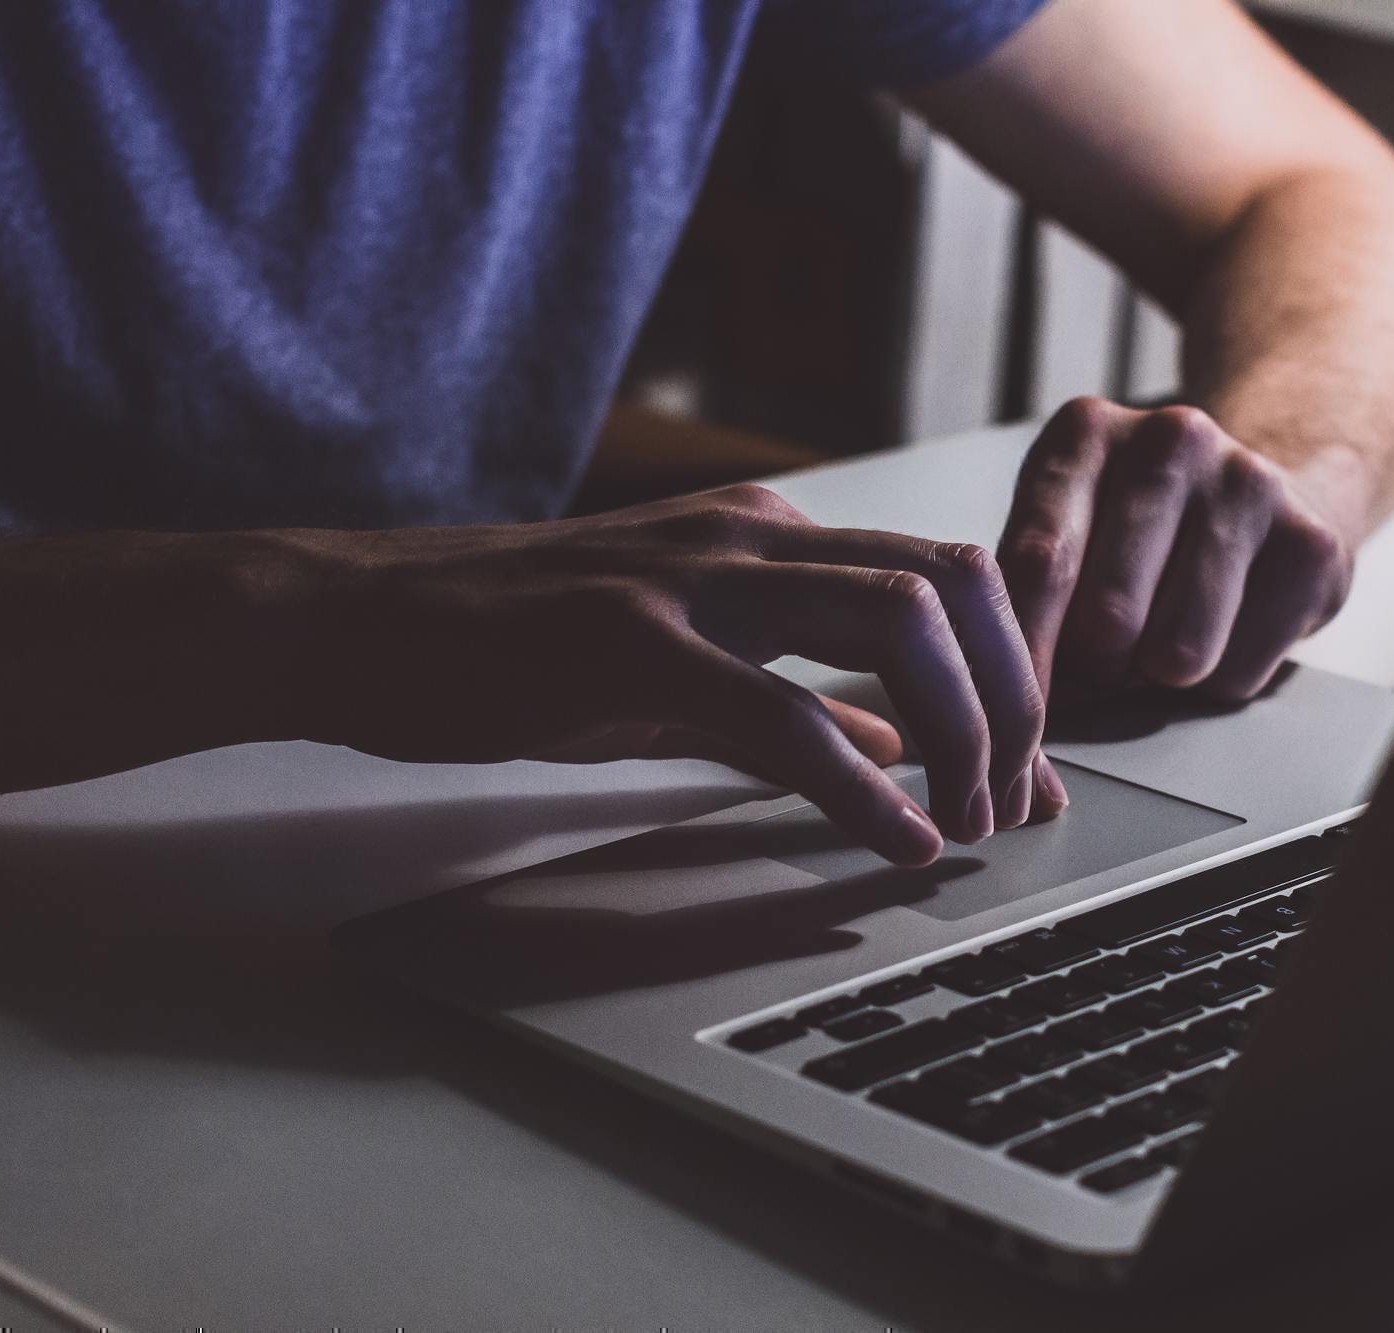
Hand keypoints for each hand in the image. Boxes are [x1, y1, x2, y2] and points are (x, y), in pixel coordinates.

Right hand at [299, 485, 1062, 865]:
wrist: (361, 623)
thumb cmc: (518, 646)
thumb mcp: (685, 665)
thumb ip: (800, 693)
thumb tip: (900, 742)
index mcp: (771, 534)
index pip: (946, 576)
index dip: (1014, 672)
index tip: (1032, 766)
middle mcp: (752, 536)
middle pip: (952, 584)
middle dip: (1012, 698)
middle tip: (1013, 799)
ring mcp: (693, 580)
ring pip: (896, 623)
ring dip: (960, 730)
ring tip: (966, 819)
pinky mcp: (630, 644)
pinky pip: (782, 713)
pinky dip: (862, 786)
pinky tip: (895, 839)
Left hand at [997, 398, 1355, 702]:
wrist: (1264, 494)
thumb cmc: (1136, 531)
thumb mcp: (1065, 528)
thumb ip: (1026, 594)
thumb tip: (1007, 691)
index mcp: (1085, 432)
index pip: (1039, 563)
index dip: (1023, 654)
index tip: (1012, 709)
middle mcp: (1170, 440)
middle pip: (1108, 620)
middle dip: (1095, 671)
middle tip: (1104, 660)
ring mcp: (1249, 484)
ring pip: (1178, 655)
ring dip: (1158, 679)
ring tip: (1159, 643)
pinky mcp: (1311, 544)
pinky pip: (1239, 672)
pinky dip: (1219, 681)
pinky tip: (1223, 633)